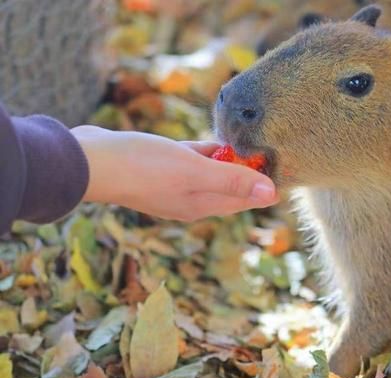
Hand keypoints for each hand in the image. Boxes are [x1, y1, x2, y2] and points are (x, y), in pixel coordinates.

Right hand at [71, 126, 277, 220]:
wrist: (89, 162)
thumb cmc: (143, 168)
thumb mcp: (194, 172)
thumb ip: (232, 181)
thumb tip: (272, 194)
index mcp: (202, 205)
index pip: (244, 200)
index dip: (264, 186)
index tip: (284, 169)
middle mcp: (190, 200)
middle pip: (230, 188)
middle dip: (250, 174)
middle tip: (271, 153)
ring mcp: (173, 185)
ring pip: (212, 175)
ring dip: (229, 163)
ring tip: (250, 146)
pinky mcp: (159, 169)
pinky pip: (192, 163)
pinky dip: (205, 154)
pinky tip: (215, 142)